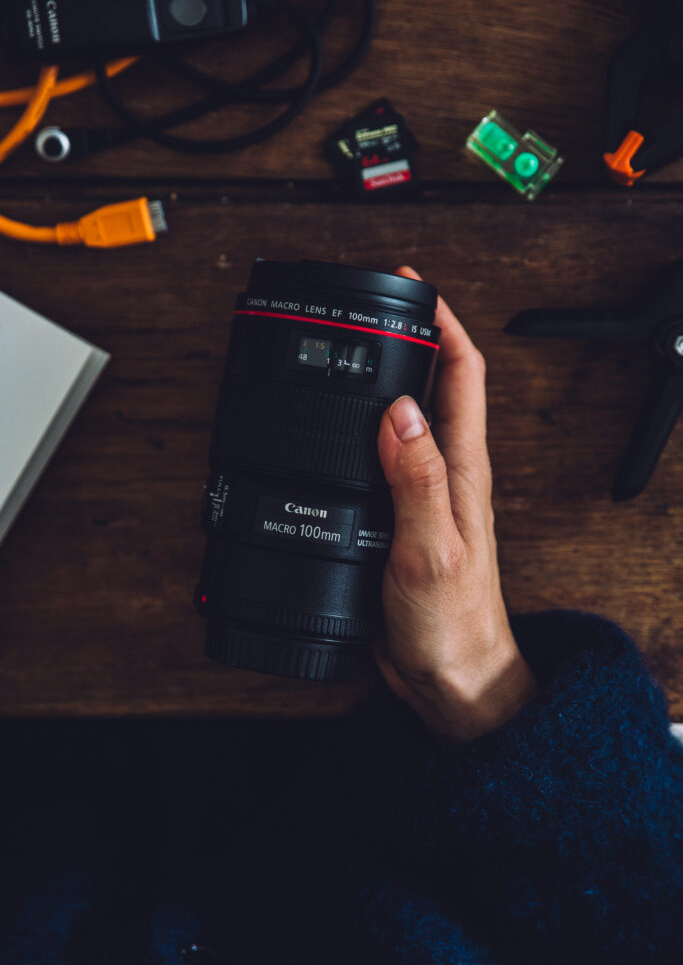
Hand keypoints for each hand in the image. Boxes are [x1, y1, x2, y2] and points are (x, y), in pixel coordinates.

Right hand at [374, 266, 536, 741]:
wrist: (450, 676)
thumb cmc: (453, 622)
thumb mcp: (430, 548)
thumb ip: (417, 480)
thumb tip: (400, 410)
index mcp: (463, 469)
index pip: (463, 374)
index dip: (443, 323)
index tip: (411, 288)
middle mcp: (447, 472)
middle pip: (435, 385)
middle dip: (409, 338)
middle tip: (369, 310)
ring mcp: (424, 494)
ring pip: (406, 420)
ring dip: (382, 382)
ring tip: (346, 357)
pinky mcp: (401, 518)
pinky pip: (382, 461)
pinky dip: (359, 434)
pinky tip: (334, 437)